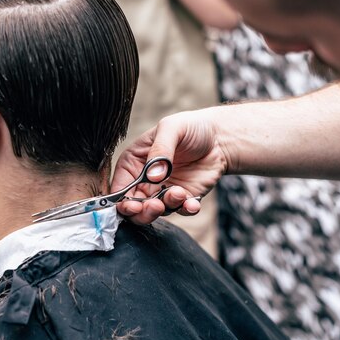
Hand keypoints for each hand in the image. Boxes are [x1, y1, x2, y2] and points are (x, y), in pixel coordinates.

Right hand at [111, 109, 227, 224]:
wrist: (220, 137)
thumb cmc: (191, 127)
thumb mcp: (171, 128)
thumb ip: (160, 150)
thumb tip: (152, 176)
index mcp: (134, 162)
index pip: (119, 187)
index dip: (122, 201)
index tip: (133, 205)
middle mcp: (145, 180)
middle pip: (133, 207)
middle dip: (142, 211)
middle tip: (155, 206)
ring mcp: (163, 191)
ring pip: (155, 212)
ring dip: (166, 207)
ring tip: (179, 193)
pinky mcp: (183, 198)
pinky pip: (180, 211)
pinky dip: (185, 210)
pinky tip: (192, 203)